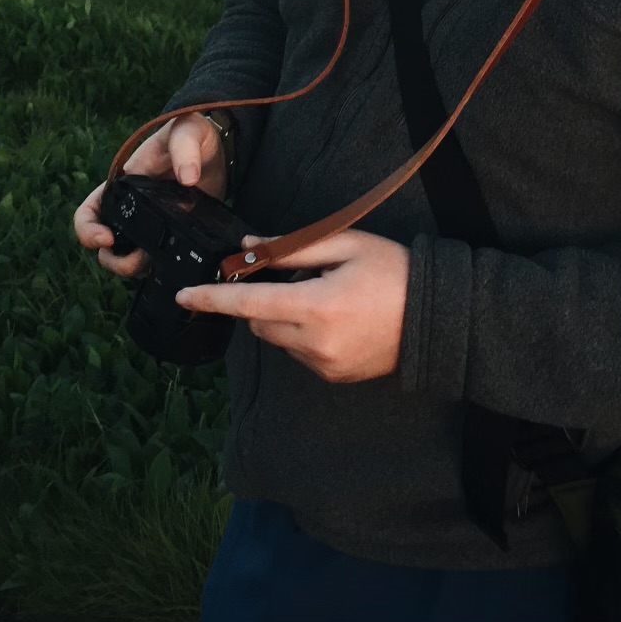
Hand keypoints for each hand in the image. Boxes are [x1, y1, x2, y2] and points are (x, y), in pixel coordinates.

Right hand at [72, 112, 227, 279]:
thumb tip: (187, 177)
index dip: (87, 230)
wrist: (217, 150)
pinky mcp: (171, 235)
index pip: (88, 212)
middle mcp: (131, 209)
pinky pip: (155, 260)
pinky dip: (158, 269)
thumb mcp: (187, 132)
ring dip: (134, 269)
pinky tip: (172, 266)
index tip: (107, 239)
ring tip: (155, 265)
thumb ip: (185, 148)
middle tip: (140, 261)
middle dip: (115, 261)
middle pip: (104, 247)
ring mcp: (150, 225)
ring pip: (126, 259)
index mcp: (122, 185)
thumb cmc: (192, 134)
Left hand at [176, 229, 409, 382]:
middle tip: (294, 274)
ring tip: (325, 296)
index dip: (212, 299)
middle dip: (260, 298)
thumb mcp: (346, 244)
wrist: (436, 318)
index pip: (248, 302)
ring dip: (282, 316)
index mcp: (314, 305)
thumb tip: (249, 247)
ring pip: (276, 338)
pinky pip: (298, 353)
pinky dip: (301, 334)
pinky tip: (335, 317)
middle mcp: (313, 343)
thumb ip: (292, 246)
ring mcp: (323, 365)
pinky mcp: (332, 377)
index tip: (183, 296)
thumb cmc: (392, 270)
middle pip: (258, 321)